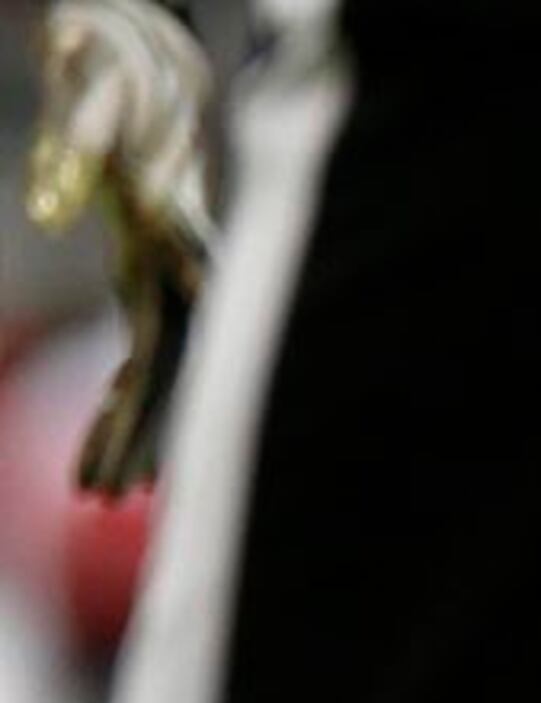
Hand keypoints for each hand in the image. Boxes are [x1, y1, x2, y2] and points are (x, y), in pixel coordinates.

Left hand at [26, 0, 215, 494]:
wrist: (151, 66)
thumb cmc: (124, 78)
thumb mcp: (97, 104)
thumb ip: (76, 145)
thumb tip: (42, 207)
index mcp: (188, 245)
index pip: (175, 347)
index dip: (151, 408)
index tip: (131, 457)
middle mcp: (195, 277)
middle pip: (176, 380)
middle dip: (140, 441)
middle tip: (98, 496)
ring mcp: (180, 286)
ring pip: (165, 379)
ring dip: (133, 436)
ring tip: (95, 491)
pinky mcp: (158, 286)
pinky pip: (146, 359)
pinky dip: (124, 404)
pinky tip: (101, 445)